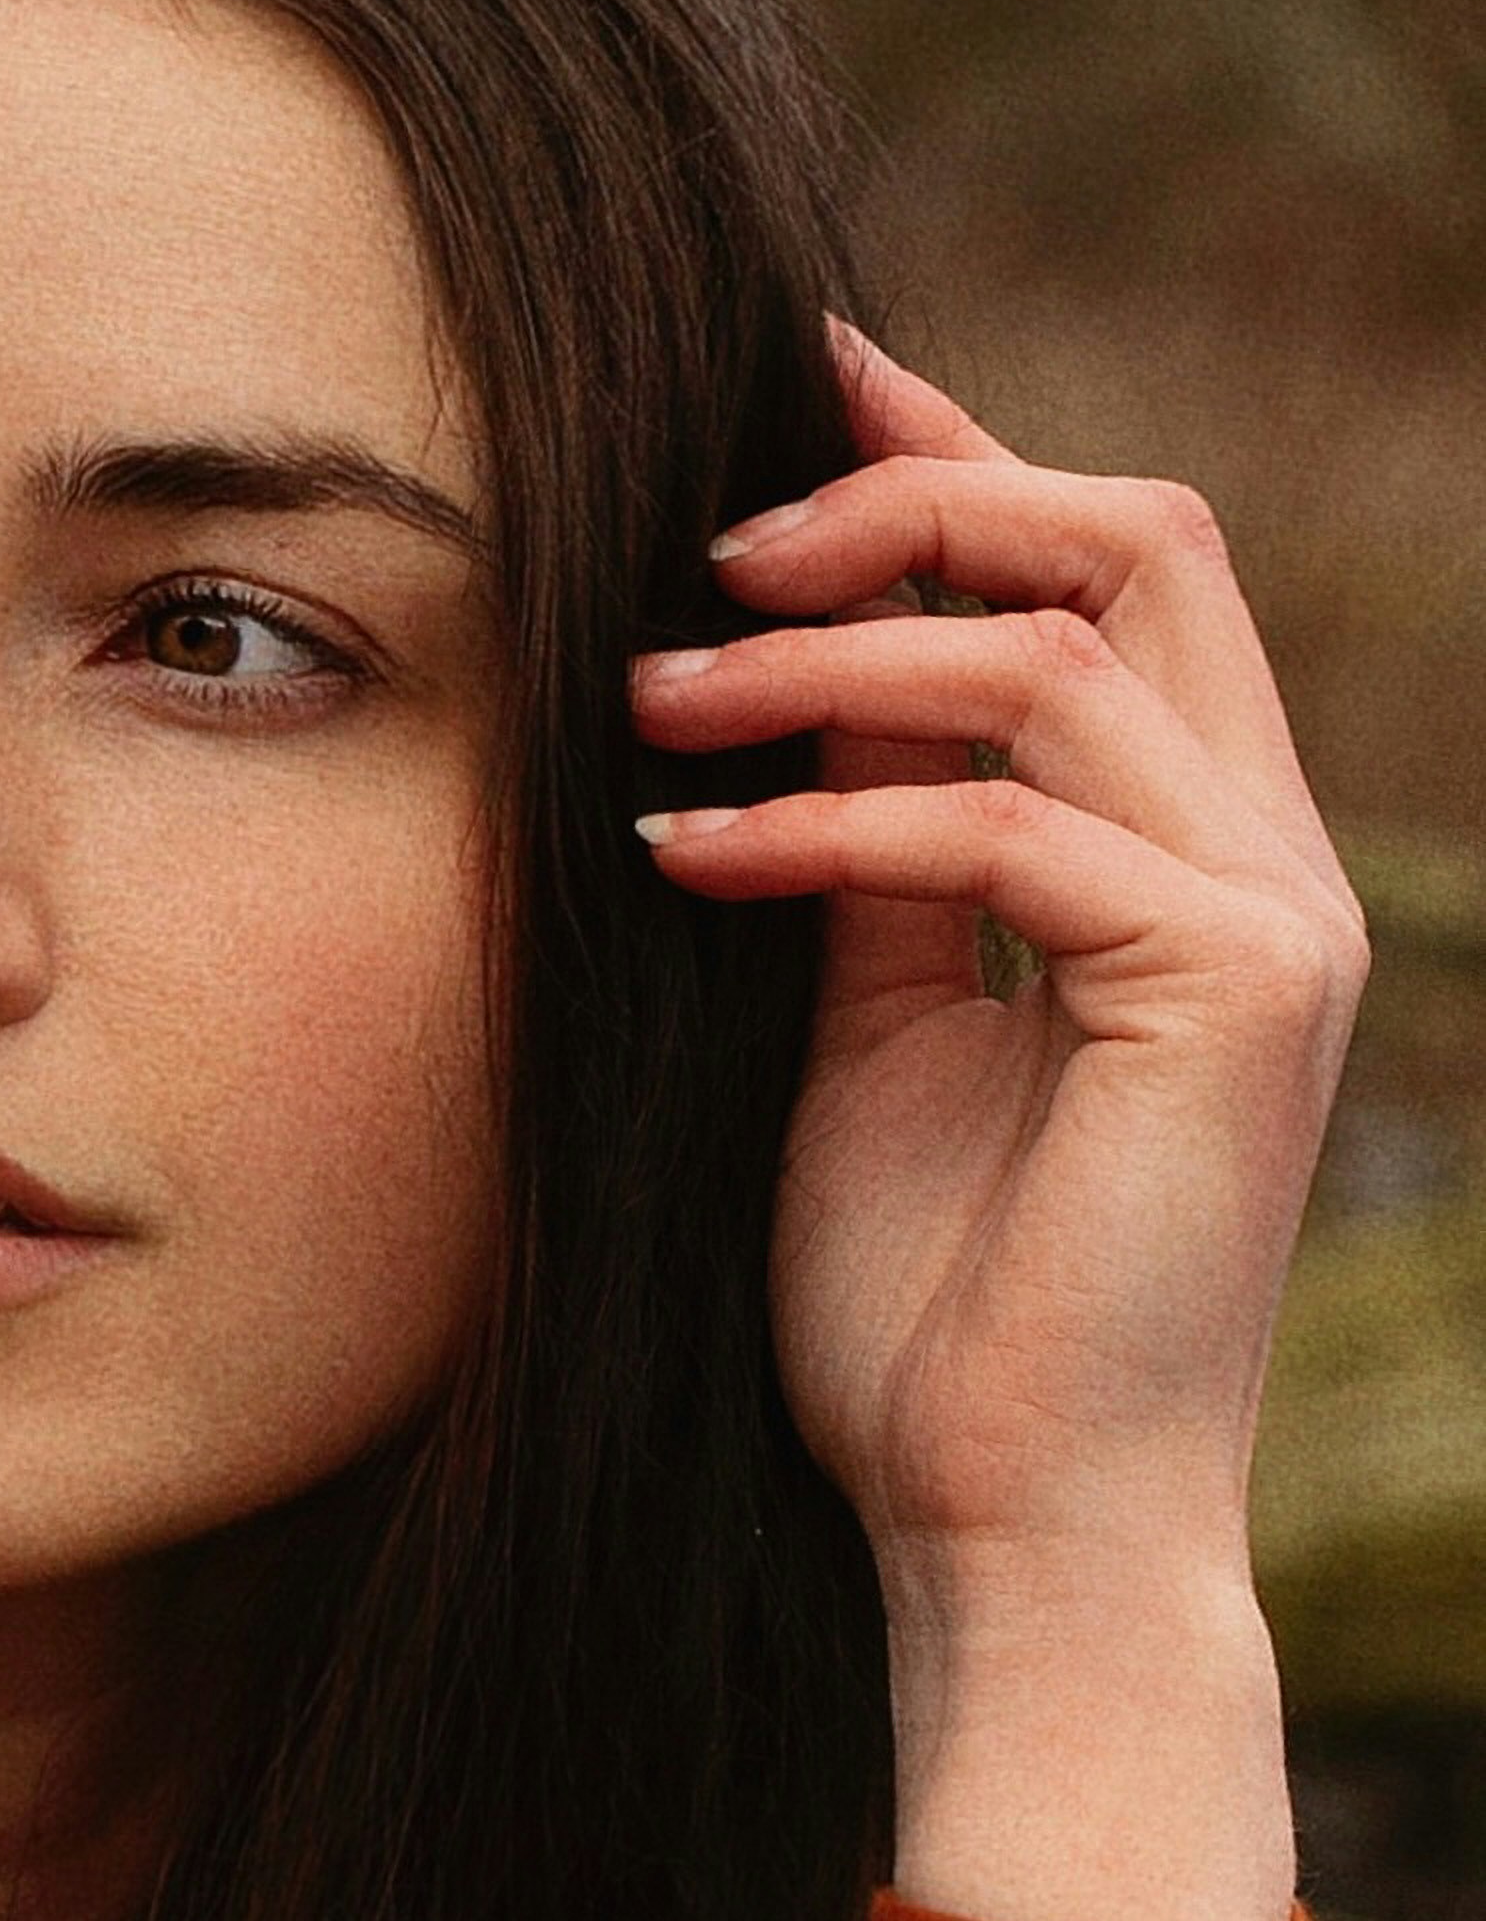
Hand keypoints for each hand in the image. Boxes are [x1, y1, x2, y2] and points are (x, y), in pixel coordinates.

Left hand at [628, 324, 1365, 1622]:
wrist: (1007, 1529)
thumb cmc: (929, 1321)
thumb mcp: (872, 1038)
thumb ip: (870, 856)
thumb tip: (794, 680)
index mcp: (1197, 854)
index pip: (1111, 576)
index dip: (957, 459)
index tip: (789, 391)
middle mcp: (1266, 856)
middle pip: (1138, 536)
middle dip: (913, 496)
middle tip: (705, 549)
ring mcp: (1274, 917)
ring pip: (1063, 652)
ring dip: (826, 657)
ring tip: (647, 707)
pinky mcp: (1231, 991)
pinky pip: (1006, 827)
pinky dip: (825, 818)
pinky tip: (684, 852)